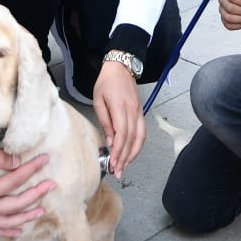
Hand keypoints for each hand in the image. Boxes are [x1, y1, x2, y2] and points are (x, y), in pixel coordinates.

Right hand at [0, 146, 54, 237]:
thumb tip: (19, 161)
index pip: (14, 180)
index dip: (31, 169)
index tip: (44, 160)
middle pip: (15, 205)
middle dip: (36, 195)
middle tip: (50, 185)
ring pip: (7, 222)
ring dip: (26, 217)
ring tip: (41, 211)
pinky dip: (7, 231)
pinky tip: (18, 230)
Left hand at [93, 60, 143, 177]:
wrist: (120, 68)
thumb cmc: (106, 82)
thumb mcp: (98, 100)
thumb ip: (105, 121)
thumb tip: (110, 142)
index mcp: (120, 107)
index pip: (122, 134)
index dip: (118, 151)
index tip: (113, 163)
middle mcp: (133, 111)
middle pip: (132, 139)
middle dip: (125, 158)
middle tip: (118, 172)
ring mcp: (139, 112)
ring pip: (140, 137)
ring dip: (133, 154)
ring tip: (125, 166)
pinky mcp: (141, 113)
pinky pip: (142, 132)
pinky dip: (138, 145)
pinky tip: (132, 153)